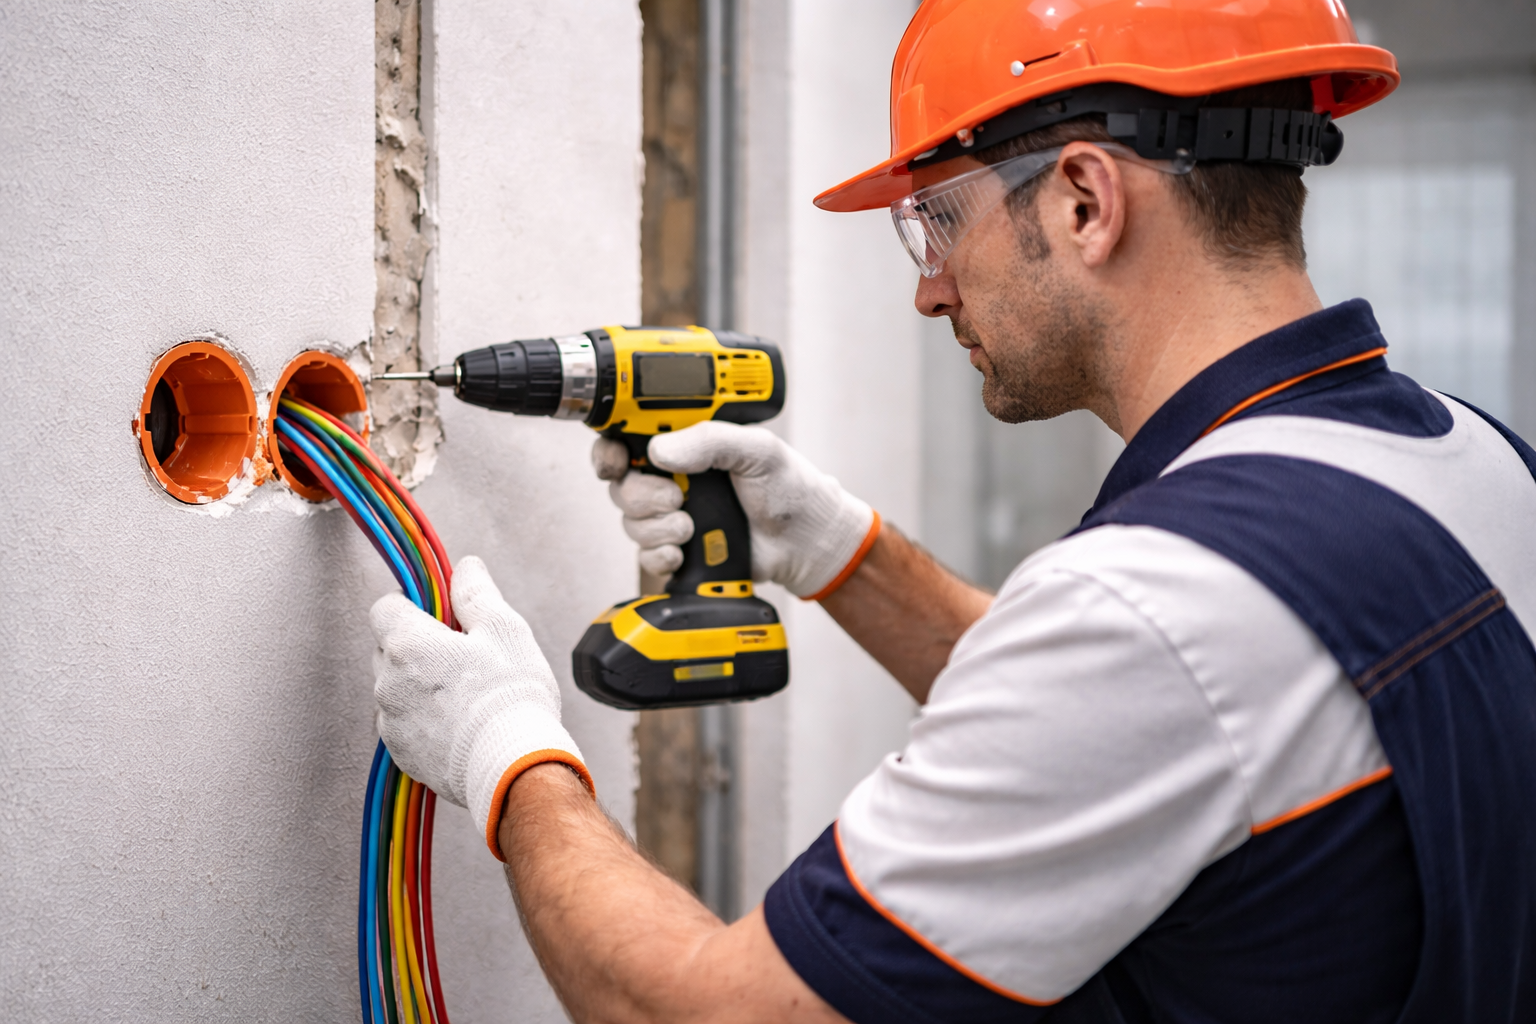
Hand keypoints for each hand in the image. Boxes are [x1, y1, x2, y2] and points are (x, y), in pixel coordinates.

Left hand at [370, 555, 590, 858]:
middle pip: (389, 648)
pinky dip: (425, 719)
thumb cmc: (510, 696)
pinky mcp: (402, 755)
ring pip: (396, 688)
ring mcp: (391, 722)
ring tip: (467, 694)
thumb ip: (477, 592)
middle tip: (462, 654)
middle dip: (418, 645)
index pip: (385, 607)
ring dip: (420, 685)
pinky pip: (404, 724)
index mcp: (407, 644)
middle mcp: (388, 682)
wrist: (512, 766)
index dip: (413, 605)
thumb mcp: (504, 628)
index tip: (440, 614)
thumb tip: (466, 568)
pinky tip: (461, 723)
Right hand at [592, 422, 877, 598]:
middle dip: (641, 496)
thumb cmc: (788, 487)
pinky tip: (684, 552)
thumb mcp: (756, 449)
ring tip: (692, 527)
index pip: (627, 441)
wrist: (805, 540)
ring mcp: (672, 516)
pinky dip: (661, 555)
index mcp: (686, 445)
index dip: (610, 451)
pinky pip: (645, 556)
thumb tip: (661, 449)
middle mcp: (673, 479)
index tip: (615, 462)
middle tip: (676, 499)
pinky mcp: (678, 550)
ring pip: (630, 522)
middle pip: (621, 485)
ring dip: (657, 528)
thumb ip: (710, 440)